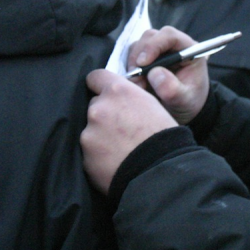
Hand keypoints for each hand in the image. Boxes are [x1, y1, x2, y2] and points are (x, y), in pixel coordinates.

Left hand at [82, 69, 177, 193]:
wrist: (160, 172)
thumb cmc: (163, 137)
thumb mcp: (151, 105)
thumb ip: (129, 97)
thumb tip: (120, 99)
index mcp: (117, 91)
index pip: (95, 77)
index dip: (100, 86)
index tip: (104, 94)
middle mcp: (99, 108)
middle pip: (94, 105)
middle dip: (104, 114)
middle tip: (121, 130)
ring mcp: (89, 132)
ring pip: (91, 129)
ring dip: (100, 136)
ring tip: (120, 149)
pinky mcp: (85, 156)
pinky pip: (89, 151)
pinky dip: (99, 155)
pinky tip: (115, 162)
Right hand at [128, 27, 209, 125]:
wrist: (182, 109)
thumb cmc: (188, 101)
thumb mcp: (185, 100)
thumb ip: (173, 89)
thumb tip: (155, 73)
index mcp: (189, 49)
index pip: (170, 36)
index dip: (154, 46)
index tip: (142, 64)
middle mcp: (172, 45)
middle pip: (150, 37)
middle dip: (139, 56)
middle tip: (136, 80)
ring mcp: (158, 49)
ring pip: (138, 45)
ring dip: (133, 63)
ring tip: (138, 85)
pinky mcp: (145, 56)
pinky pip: (131, 55)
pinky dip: (130, 68)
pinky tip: (136, 83)